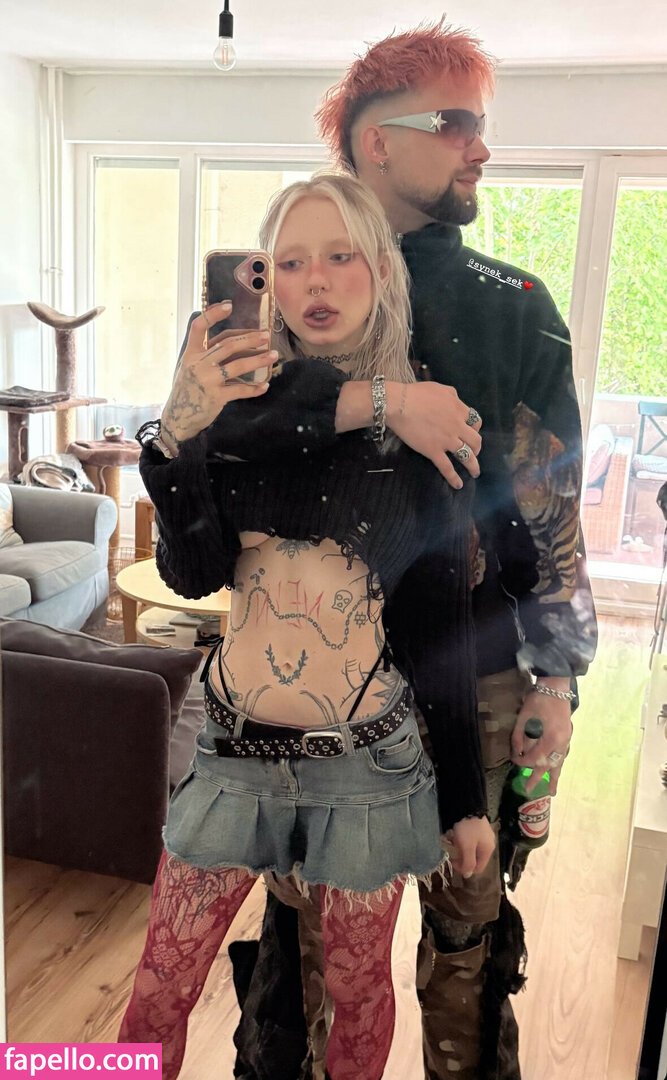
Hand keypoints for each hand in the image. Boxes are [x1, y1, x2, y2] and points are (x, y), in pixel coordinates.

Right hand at [161, 301, 275, 447]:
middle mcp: (198, 364)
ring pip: (238, 365)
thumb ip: (206, 353)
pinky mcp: (216, 397)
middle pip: (227, 345)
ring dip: (258, 359)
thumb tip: (236, 340)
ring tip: (273, 356)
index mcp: (190, 353)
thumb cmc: (188, 389)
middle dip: (250, 338)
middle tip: (266, 335)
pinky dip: (254, 389)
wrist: (178, 418)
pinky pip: (240, 390)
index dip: (213, 314)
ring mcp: (207, 380)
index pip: (199, 327)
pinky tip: (265, 386)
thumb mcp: (189, 367)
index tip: (229, 305)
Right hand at [386, 381, 481, 487]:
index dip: (475, 428)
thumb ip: (452, 395)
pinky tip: (458, 485)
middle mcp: (457, 426)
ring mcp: (447, 440)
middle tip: (475, 453)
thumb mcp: (440, 388)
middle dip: (477, 448)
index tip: (472, 432)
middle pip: (475, 440)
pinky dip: (454, 478)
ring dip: (473, 466)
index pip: (475, 421)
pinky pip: (447, 467)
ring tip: (475, 473)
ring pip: (467, 456)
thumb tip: (456, 400)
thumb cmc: (416, 393)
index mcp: (459, 409)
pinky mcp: (434, 451)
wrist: (400, 404)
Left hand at [445, 815, 494, 877]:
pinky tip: (456, 832)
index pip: (478, 868)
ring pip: (470, 848)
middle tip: (452, 848)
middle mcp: (488, 844)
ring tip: (453, 838)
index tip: (453, 860)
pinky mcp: (477, 827)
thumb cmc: (467, 828)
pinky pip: (469, 839)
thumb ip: (468, 862)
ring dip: (460, 846)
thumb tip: (468, 875)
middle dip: (461, 855)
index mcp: (488, 850)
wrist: (466, 805)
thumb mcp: (467, 847)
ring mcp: (483, 835)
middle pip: (474, 858)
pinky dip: (461, 838)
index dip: (465, 868)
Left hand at [511, 688, 572, 795]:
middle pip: (548, 764)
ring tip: (552, 791)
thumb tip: (516, 753)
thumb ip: (519, 737)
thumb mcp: (523, 718)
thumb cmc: (538, 700)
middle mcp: (561, 743)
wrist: (557, 687)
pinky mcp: (567, 735)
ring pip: (559, 762)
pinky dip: (559, 763)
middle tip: (529, 789)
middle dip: (538, 777)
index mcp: (550, 739)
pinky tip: (556, 769)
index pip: (535, 757)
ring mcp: (567, 740)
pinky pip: (563, 754)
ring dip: (554, 776)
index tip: (515, 761)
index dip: (523, 761)